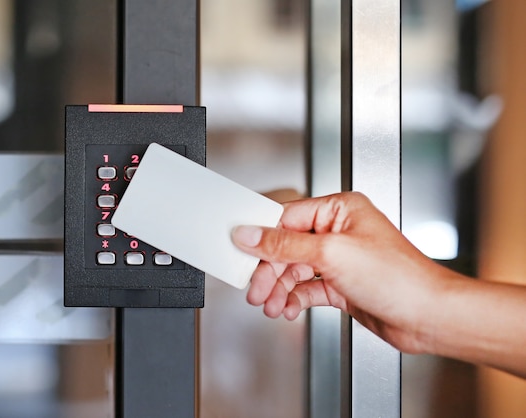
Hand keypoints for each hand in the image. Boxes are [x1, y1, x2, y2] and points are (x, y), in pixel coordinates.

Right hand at [231, 192, 455, 353]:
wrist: (429, 317)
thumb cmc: (399, 277)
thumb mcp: (331, 254)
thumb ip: (284, 245)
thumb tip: (250, 234)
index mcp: (339, 210)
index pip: (286, 218)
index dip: (262, 237)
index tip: (241, 251)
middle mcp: (339, 232)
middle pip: (287, 247)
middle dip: (269, 271)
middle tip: (255, 289)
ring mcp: (340, 260)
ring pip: (295, 270)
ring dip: (279, 289)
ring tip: (270, 305)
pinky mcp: (342, 284)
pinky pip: (307, 288)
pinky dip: (295, 299)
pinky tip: (288, 309)